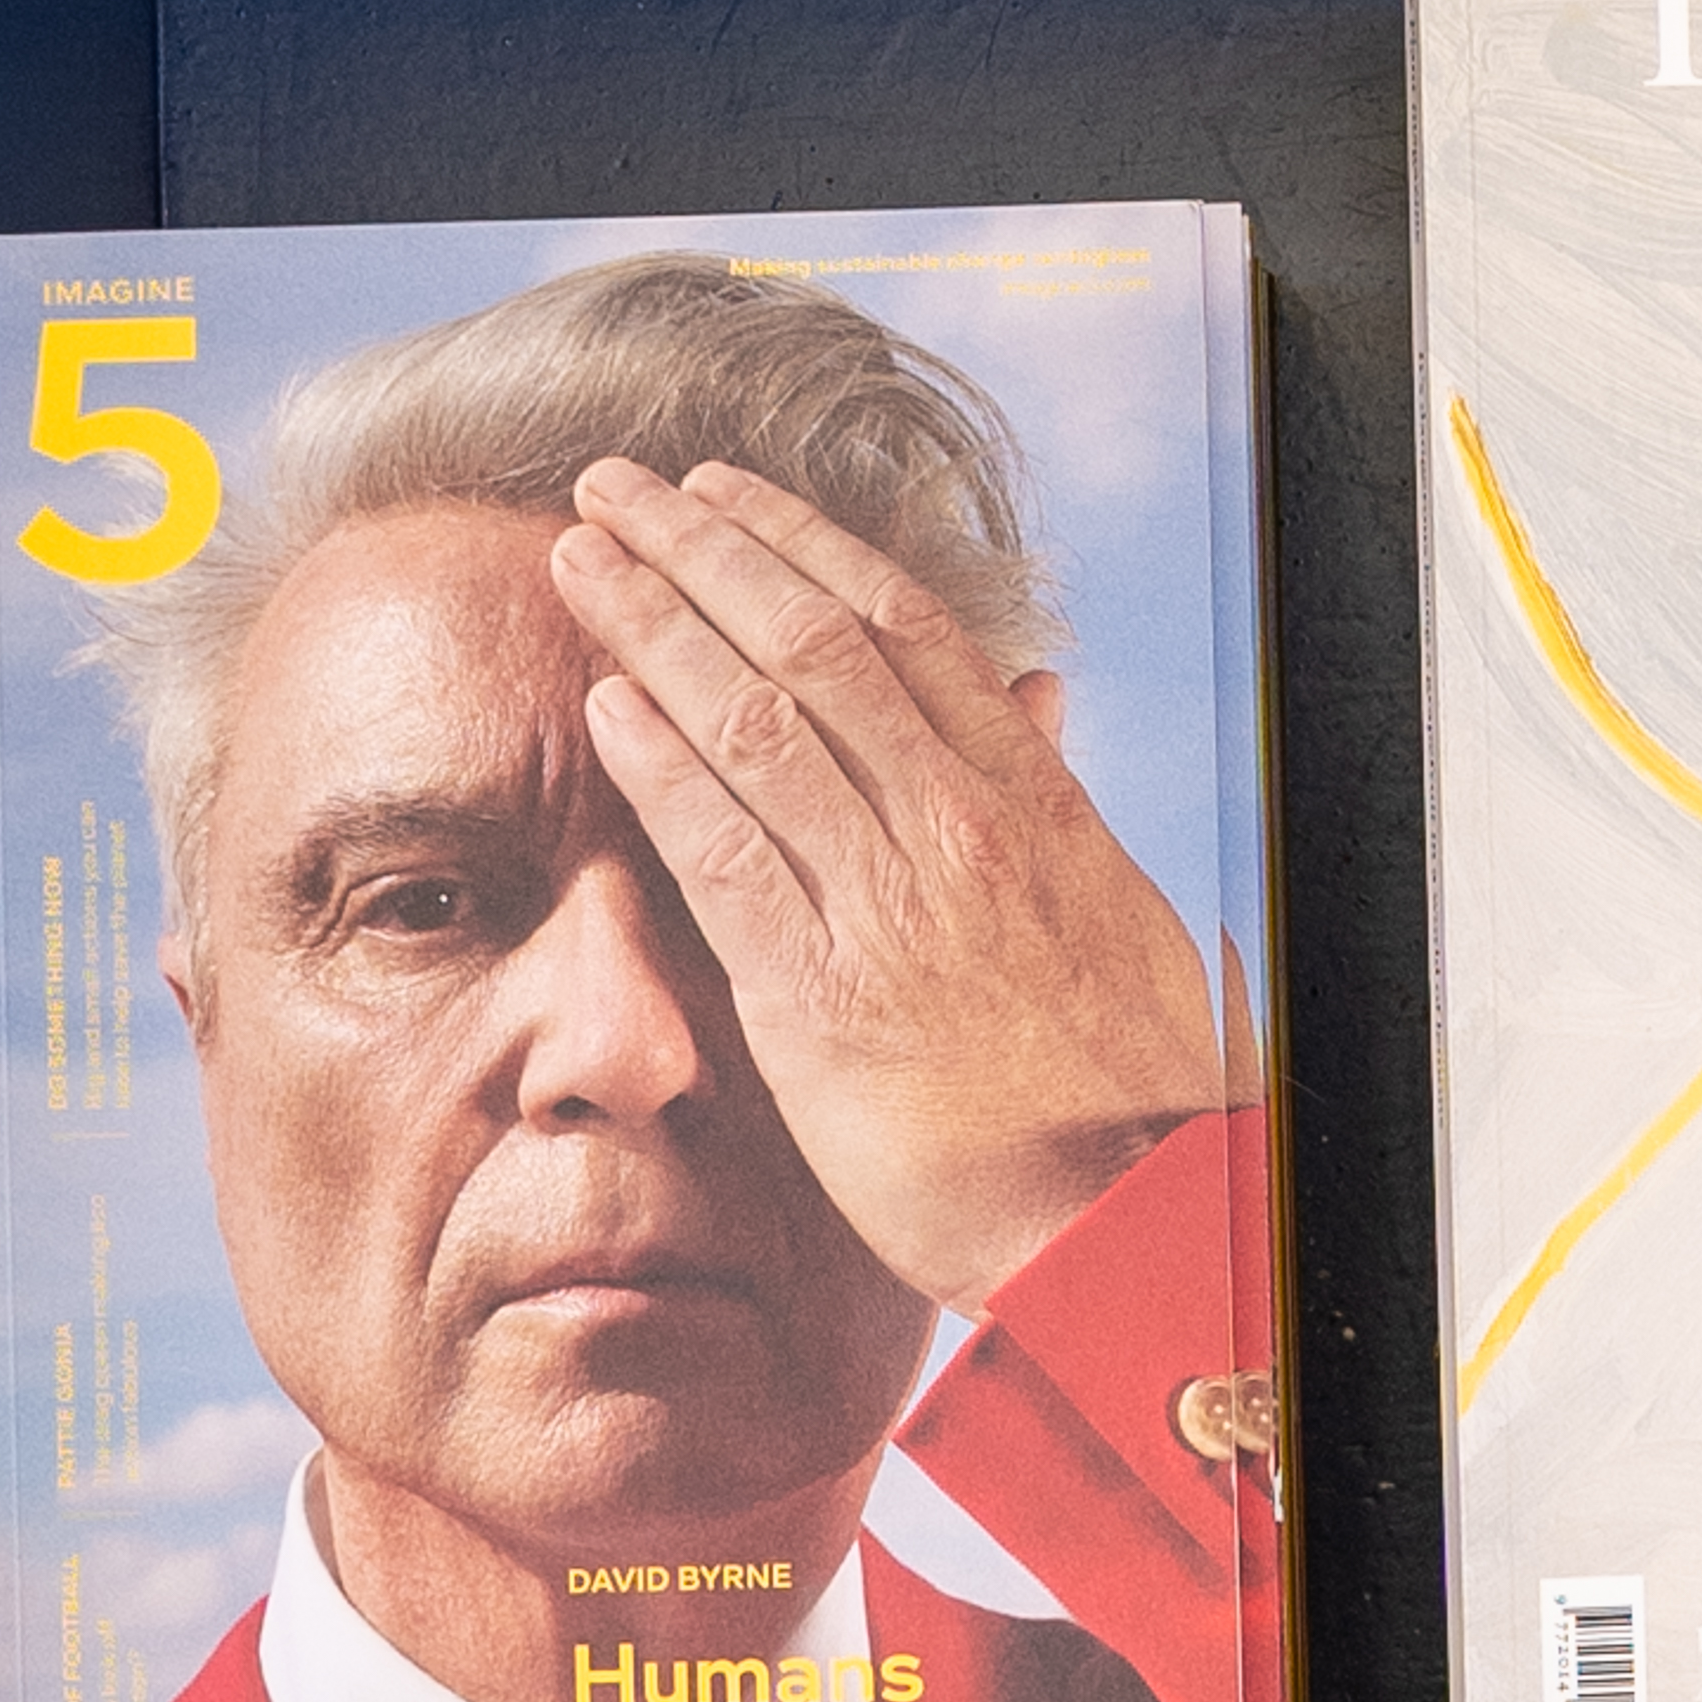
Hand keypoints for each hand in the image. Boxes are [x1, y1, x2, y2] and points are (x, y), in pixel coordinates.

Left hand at [549, 454, 1221, 1313]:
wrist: (1127, 1215)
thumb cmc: (1127, 1080)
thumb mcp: (1114, 906)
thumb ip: (1051, 794)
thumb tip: (1035, 694)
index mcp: (1026, 795)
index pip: (898, 622)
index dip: (795, 540)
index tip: (720, 492)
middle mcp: (954, 825)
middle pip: (806, 640)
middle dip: (694, 549)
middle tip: (606, 486)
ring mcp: (888, 904)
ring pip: (754, 719)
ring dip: (651, 624)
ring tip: (574, 559)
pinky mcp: (822, 997)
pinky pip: (725, 854)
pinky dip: (658, 768)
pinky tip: (602, 706)